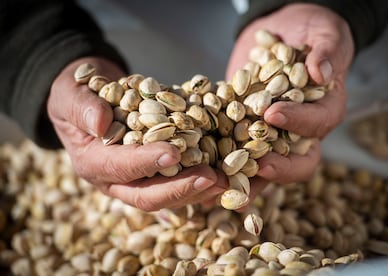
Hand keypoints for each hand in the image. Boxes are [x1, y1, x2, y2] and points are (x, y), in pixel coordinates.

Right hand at [47, 57, 226, 210]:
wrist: (91, 98)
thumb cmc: (76, 95)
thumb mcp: (70, 95)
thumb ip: (82, 107)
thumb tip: (99, 123)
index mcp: (93, 162)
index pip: (121, 167)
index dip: (146, 162)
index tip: (173, 152)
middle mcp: (116, 179)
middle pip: (149, 195)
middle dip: (181, 189)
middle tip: (212, 178)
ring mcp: (137, 179)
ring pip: (169, 194)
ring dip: (198, 189)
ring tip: (227, 180)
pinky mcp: (154, 172)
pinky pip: (179, 180)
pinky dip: (201, 177)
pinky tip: (225, 171)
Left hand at [226, 3, 353, 187]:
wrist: (286, 31)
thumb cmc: (312, 33)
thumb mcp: (325, 35)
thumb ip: (326, 51)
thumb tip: (322, 72)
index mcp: (325, 110)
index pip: (319, 123)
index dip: (299, 122)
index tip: (273, 114)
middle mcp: (301, 130)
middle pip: (297, 161)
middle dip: (278, 168)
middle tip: (258, 169)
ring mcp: (273, 134)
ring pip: (265, 165)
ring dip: (246, 180)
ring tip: (225, 188)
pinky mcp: (247, 129)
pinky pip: (237, 150)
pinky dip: (222, 163)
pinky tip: (204, 171)